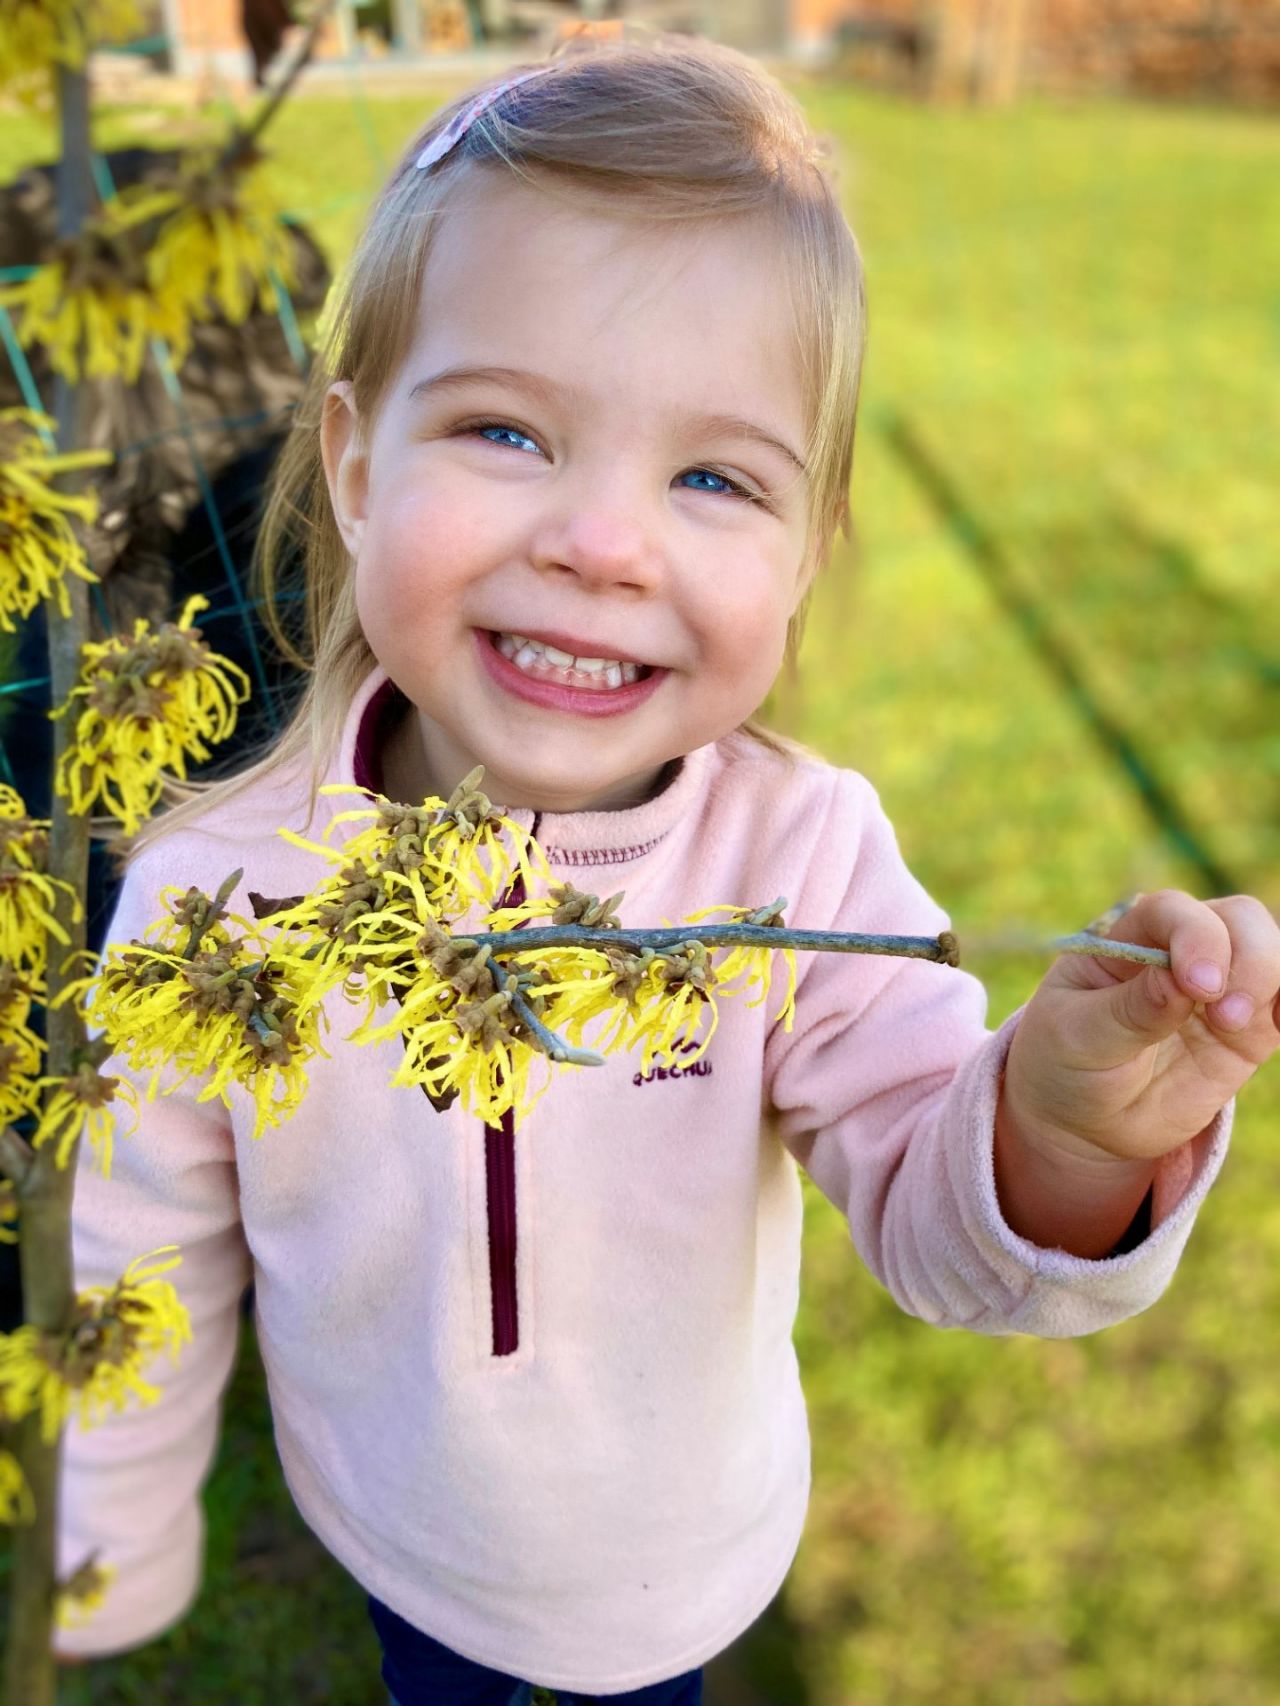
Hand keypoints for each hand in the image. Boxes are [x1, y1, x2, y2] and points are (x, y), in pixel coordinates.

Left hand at [1003, 889, 1279, 1165]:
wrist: (1085, 1120)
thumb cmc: (1067, 1063)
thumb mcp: (1079, 1038)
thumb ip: (1129, 1011)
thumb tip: (1177, 981)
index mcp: (1127, 938)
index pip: (1171, 911)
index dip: (1194, 936)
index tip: (1196, 985)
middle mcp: (1179, 950)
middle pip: (1238, 919)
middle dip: (1245, 956)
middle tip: (1223, 1012)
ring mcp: (1219, 986)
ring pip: (1270, 953)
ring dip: (1267, 979)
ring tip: (1234, 1025)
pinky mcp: (1247, 1028)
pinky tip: (1275, 1024)